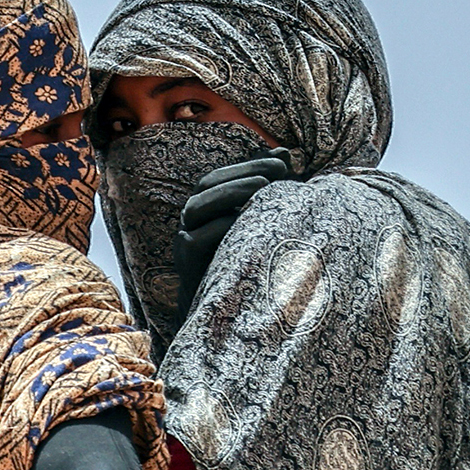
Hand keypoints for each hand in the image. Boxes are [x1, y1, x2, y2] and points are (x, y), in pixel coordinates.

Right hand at [172, 149, 293, 319]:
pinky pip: (196, 240)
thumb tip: (285, 152)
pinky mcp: (187, 265)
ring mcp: (185, 243)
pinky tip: (248, 221)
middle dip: (241, 173)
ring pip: (196, 208)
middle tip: (277, 171)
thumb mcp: (263, 223)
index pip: (220, 176)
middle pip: (205, 186)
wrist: (232, 317)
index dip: (249, 164)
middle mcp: (191, 222)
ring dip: (230, 193)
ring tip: (263, 188)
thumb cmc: (252, 265)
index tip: (284, 160)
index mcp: (207, 210)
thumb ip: (271, 190)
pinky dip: (222, 226)